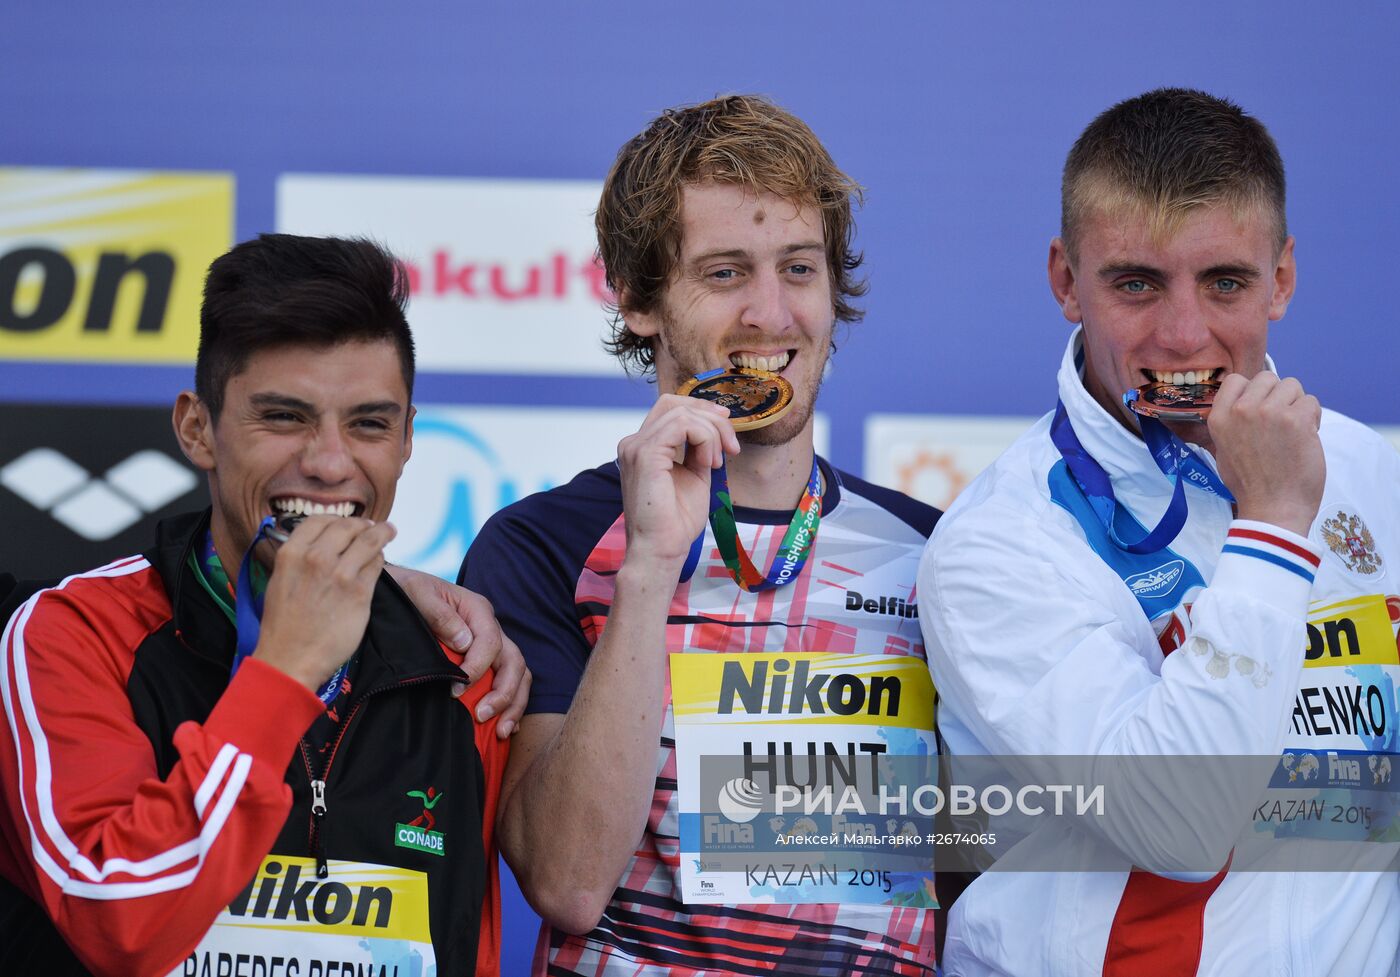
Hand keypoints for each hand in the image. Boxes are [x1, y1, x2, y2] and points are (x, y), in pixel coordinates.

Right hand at [255, 515, 394, 692]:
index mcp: (291, 553)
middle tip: (372, 526)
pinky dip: (380, 559)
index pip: (320, 520)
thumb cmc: (283, 625)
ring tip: (389, 531)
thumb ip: (300, 558)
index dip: (337, 519)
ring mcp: (340, 574)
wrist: (290, 658)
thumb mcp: (280, 581)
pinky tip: (380, 560)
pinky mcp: (360, 592)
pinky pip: (377, 565)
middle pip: (348, 526)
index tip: (346, 522)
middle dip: (363, 524)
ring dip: (382, 533)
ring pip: (369, 541)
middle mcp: (316, 558)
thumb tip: (322, 544)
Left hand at [386, 565, 530, 736]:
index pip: (491, 642)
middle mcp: (490, 627)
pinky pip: (510, 683)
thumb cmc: (405, 592)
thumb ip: (439, 614)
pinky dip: (512, 705)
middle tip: (481, 716)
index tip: (455, 691)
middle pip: (514, 661)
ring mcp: (491, 645)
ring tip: (502, 731)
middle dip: (504, 693)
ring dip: (513, 704)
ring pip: (519, 674)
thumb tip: (465, 642)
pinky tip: (504, 728)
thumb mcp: (417, 593)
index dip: (478, 669)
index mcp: (477, 610)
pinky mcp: (486, 661)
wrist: (396, 591)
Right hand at [615, 394, 739, 571]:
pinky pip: (682, 425)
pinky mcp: (645, 454)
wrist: (662, 548)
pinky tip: (708, 462)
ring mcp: (636, 447)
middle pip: (675, 403)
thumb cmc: (676, 521)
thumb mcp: (694, 475)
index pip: (670, 408)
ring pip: (682, 412)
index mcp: (644, 447)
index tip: (727, 429)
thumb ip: (698, 449)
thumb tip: (715, 430)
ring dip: (711, 433)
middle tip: (731, 446)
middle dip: (710, 417)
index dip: (701, 410)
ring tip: (717, 462)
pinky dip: (704, 438)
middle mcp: (635, 443)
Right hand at [1207, 371, 1324, 535]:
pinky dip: (1313, 418)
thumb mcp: (1223, 450)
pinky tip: (1305, 438)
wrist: (1272, 508)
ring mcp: (1269, 412)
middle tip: (1280, 422)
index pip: (1236, 379)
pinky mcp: (1296, 420)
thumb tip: (1245, 403)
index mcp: (1219, 417)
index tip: (1260, 407)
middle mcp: (1241, 410)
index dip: (1252, 390)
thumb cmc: (1250, 484)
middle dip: (1278, 396)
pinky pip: (1311, 402)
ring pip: (1293, 386)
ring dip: (1297, 405)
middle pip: (1268, 378)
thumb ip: (1231, 422)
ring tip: (1294, 431)